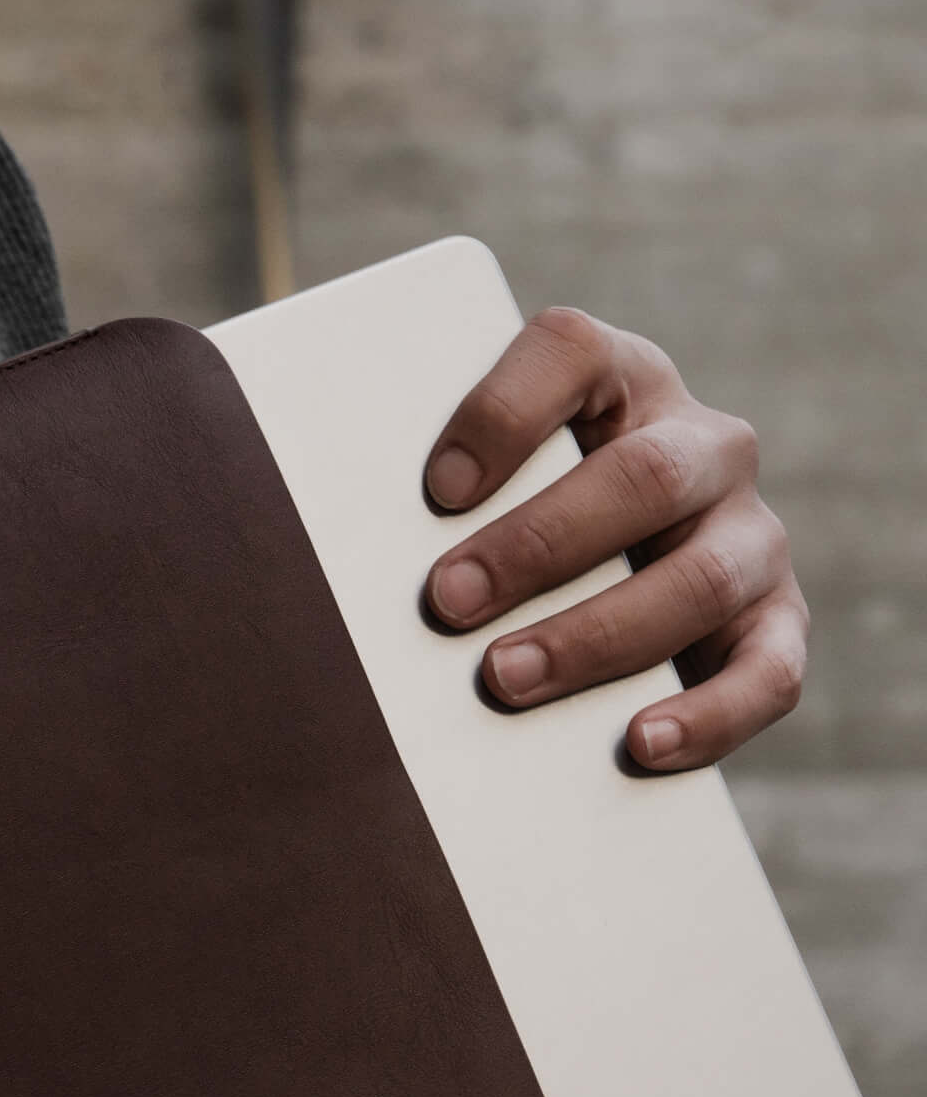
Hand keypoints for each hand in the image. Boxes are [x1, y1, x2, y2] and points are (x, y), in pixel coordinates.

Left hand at [420, 308, 807, 770]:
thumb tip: (320, 554)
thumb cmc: (500, 514)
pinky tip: (639, 744)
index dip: (503, 414)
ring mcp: (748, 533)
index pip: (569, 353)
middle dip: (538, 544)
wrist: (604, 560)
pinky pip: (769, 671)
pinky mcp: (775, 621)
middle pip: (641, 477)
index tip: (435, 487)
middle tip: (446, 600)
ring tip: (504, 679)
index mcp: (619, 378)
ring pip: (700, 579)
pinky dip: (708, 713)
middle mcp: (702, 444)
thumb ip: (426, 488)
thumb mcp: (472, 479)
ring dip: (596, 636)